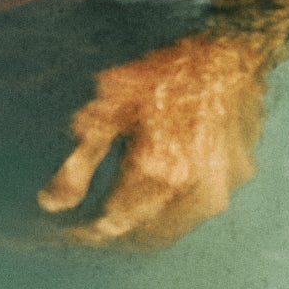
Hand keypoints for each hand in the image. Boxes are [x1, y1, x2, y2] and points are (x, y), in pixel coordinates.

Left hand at [37, 33, 268, 245]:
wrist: (230, 54)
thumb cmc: (166, 73)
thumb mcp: (113, 104)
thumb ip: (82, 158)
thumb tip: (51, 203)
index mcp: (159, 172)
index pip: (113, 225)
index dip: (86, 230)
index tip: (66, 226)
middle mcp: (193, 193)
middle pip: (142, 234)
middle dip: (114, 228)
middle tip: (91, 215)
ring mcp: (221, 191)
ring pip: (169, 228)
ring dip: (142, 220)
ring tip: (119, 200)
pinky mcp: (237, 182)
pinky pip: (195, 208)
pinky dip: (169, 204)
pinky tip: (156, 180)